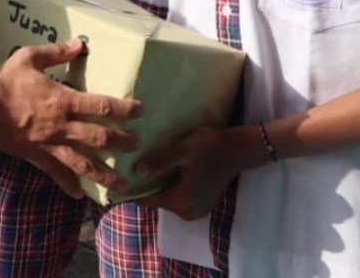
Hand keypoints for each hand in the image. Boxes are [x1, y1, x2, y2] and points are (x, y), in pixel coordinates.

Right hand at [0, 39, 142, 198]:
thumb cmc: (3, 80)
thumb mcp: (28, 57)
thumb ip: (56, 52)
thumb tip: (81, 43)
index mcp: (62, 100)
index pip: (101, 106)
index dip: (124, 109)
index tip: (141, 110)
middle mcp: (61, 126)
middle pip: (99, 138)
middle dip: (122, 142)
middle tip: (138, 144)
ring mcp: (49, 145)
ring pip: (82, 163)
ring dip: (104, 175)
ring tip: (122, 186)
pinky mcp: (36, 157)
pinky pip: (55, 174)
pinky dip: (68, 185)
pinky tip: (79, 195)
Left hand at [136, 125, 259, 220]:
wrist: (238, 150)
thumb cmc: (210, 147)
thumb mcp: (183, 150)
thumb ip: (161, 161)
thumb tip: (137, 171)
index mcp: (180, 201)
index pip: (146, 200)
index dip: (133, 188)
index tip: (121, 175)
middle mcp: (186, 213)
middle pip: (156, 200)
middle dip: (147, 185)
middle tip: (135, 165)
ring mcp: (195, 211)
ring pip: (167, 199)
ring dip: (160, 185)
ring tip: (150, 165)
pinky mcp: (201, 205)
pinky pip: (178, 198)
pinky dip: (171, 187)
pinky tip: (168, 170)